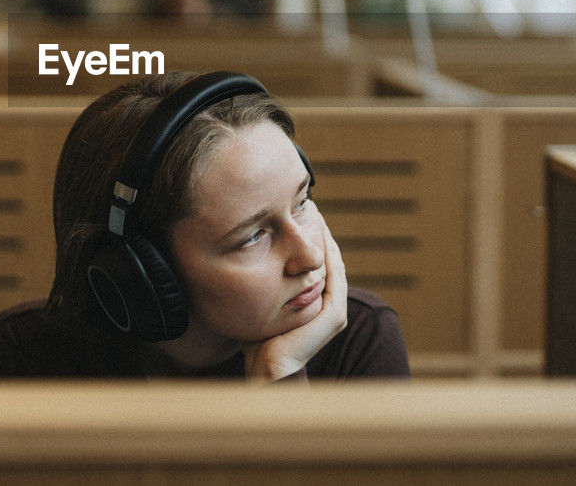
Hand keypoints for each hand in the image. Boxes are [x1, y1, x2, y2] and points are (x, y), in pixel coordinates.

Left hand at [243, 219, 346, 381]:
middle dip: (318, 231)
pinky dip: (329, 254)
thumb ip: (260, 281)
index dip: (309, 235)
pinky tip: (320, 235)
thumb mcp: (259, 300)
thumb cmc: (257, 338)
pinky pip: (335, 277)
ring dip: (326, 237)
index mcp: (315, 300)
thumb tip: (240, 254)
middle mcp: (328, 304)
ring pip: (334, 262)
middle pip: (327, 257)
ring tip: (314, 212)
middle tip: (307, 204)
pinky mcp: (334, 315)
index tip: (296, 211)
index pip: (316, 260)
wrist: (265, 371)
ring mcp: (334, 310)